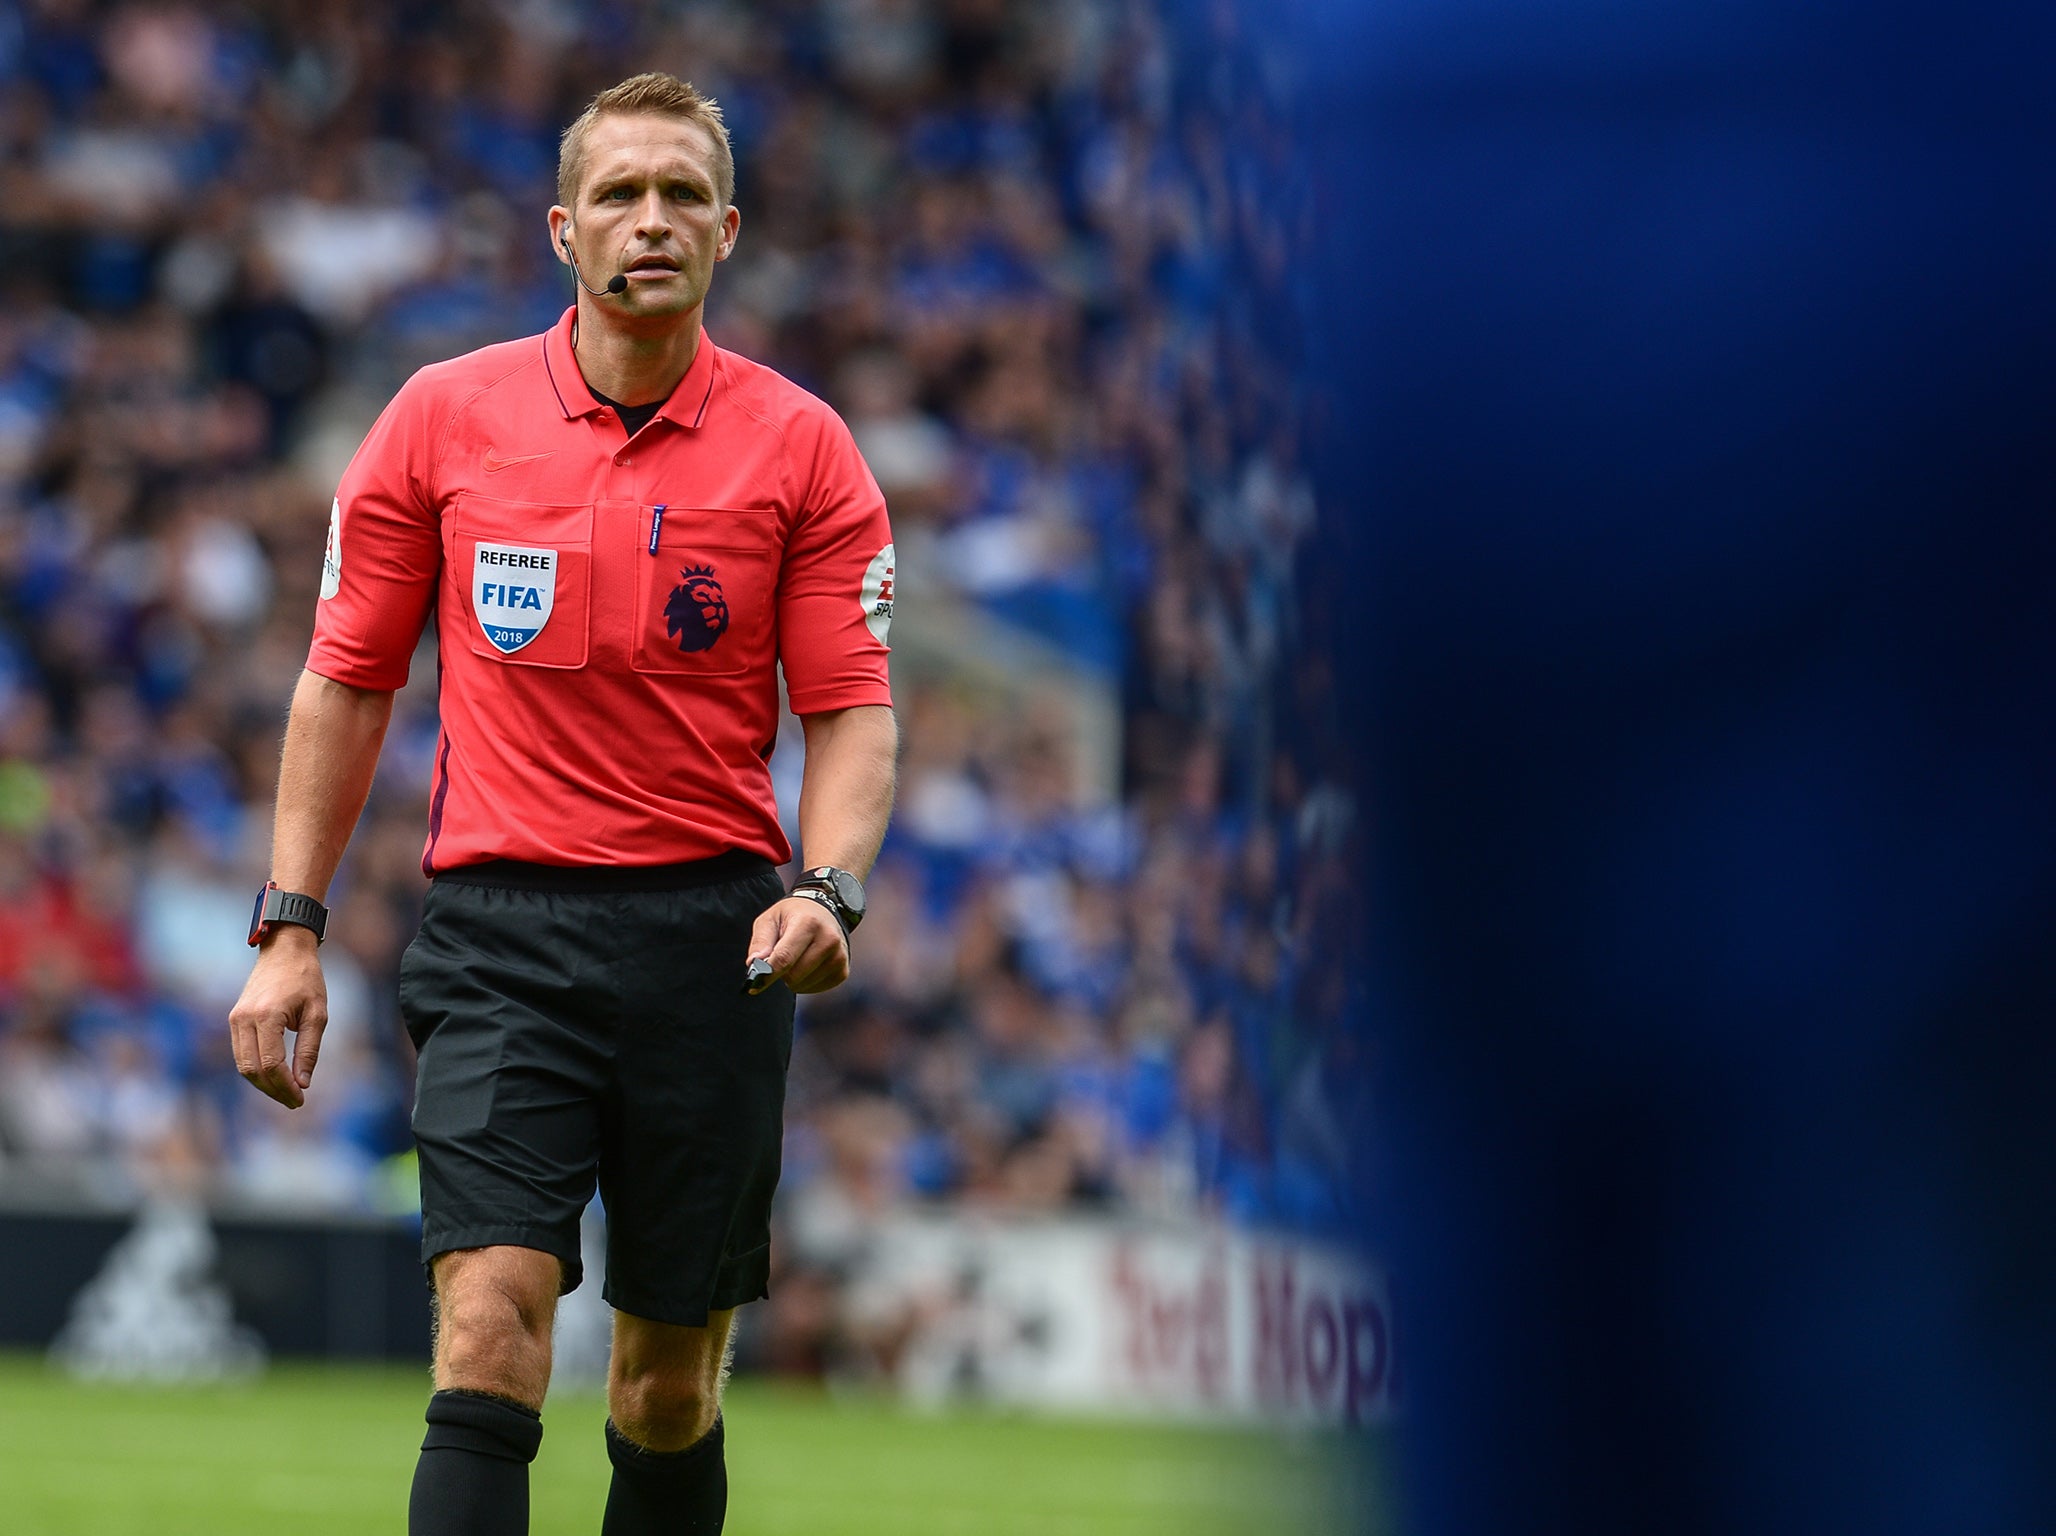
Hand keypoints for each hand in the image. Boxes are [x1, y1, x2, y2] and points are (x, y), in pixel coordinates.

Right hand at [227, 927, 328, 1107]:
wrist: (284, 950)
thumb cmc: (306, 979)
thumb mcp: (318, 1013)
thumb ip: (309, 1049)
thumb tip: (302, 1083)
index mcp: (266, 1016)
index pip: (271, 1063)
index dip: (284, 1086)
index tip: (301, 1098)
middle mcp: (244, 1019)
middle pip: (252, 1069)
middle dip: (273, 1090)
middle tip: (295, 1101)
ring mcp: (235, 1019)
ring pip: (243, 1065)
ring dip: (263, 1084)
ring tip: (286, 1093)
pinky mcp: (234, 1019)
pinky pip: (241, 1053)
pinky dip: (256, 1069)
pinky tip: (275, 1077)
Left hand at [745, 895, 849, 994]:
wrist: (823, 912)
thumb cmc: (792, 916)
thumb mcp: (770, 919)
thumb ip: (760, 942)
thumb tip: (754, 964)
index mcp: (808, 923)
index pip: (785, 958)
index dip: (768, 974)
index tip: (754, 985)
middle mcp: (829, 940)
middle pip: (793, 976)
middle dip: (780, 972)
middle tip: (781, 957)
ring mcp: (839, 957)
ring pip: (802, 985)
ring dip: (793, 978)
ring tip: (797, 958)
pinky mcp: (843, 971)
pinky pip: (814, 989)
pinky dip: (805, 982)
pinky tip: (808, 965)